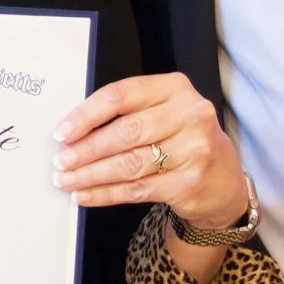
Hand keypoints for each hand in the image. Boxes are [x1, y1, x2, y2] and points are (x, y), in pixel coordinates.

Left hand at [52, 72, 251, 232]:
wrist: (223, 179)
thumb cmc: (181, 139)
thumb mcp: (163, 112)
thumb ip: (127, 113)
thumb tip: (73, 132)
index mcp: (175, 88)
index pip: (121, 95)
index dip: (86, 114)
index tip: (62, 132)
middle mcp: (190, 115)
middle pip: (125, 131)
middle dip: (86, 149)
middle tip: (61, 161)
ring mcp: (194, 150)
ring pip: (129, 164)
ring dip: (91, 174)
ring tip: (66, 180)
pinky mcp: (190, 182)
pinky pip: (138, 189)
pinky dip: (106, 193)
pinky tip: (85, 195)